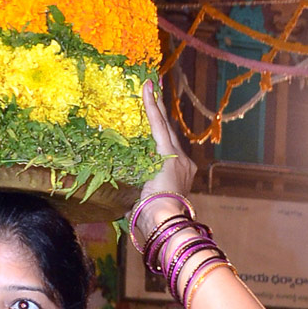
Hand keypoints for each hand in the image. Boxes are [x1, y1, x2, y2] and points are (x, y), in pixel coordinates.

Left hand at [131, 81, 195, 236]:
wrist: (164, 221)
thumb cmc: (153, 219)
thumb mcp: (144, 205)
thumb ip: (138, 197)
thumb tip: (124, 203)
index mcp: (178, 175)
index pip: (166, 149)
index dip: (160, 133)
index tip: (156, 117)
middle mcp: (183, 163)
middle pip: (168, 133)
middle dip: (160, 113)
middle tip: (153, 92)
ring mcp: (178, 157)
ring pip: (164, 127)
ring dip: (155, 107)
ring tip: (149, 87)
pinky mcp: (169, 153)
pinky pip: (158, 125)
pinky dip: (151, 107)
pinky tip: (147, 89)